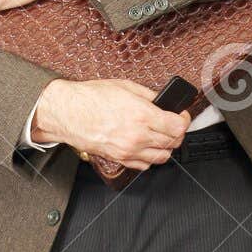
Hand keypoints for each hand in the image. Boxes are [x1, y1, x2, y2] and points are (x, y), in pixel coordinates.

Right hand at [32, 80, 191, 169]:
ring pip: (162, 157)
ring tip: (160, 136)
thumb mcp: (126, 86)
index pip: (178, 126)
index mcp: (142, 115)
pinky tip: (146, 146)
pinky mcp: (119, 159)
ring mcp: (128, 150)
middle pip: (173, 142)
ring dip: (165, 147)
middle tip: (171, 123)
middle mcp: (138, 136)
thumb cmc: (90, 98)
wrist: (67, 113)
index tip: (181, 115)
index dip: (184, 120)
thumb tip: (163, 101)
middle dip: (177, 132)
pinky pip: (145, 165)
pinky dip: (150, 157)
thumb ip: (149, 96)